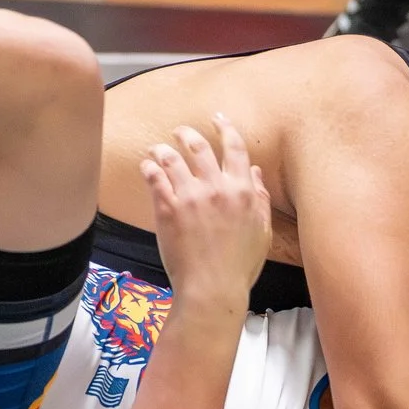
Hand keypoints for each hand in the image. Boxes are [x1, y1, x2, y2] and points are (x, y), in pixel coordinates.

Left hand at [142, 117, 270, 314]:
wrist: (213, 289)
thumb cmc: (240, 266)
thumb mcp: (262, 231)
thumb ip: (260, 198)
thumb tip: (255, 172)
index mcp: (243, 191)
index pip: (235, 148)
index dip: (226, 129)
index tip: (218, 120)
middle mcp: (216, 188)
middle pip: (199, 147)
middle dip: (187, 134)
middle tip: (180, 132)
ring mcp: (190, 197)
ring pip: (172, 158)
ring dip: (163, 149)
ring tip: (156, 149)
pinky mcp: (167, 209)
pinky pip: (155, 178)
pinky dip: (149, 168)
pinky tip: (146, 166)